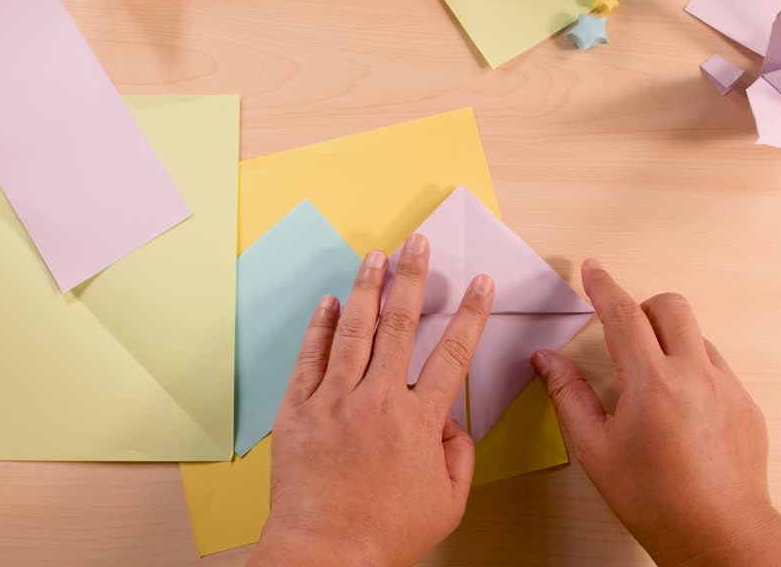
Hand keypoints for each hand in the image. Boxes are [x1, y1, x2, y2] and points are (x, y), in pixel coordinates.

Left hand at [248, 234, 494, 566]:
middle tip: (418, 244)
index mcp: (418, 421)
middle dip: (413, 278)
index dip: (472, 315)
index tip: (481, 284)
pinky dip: (320, 327)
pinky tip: (329, 302)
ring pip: (354, 331)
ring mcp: (334, 401)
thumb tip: (453, 423)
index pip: (453, 355)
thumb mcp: (448, 503)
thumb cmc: (386, 534)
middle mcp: (377, 400)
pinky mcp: (299, 410)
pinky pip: (311, 358)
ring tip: (375, 255)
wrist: (326, 553)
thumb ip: (459, 456)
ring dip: (367, 288)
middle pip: (401, 325)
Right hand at [534, 259, 780, 566]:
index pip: (624, 314)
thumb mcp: (595, 448)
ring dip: (669, 341)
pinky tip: (678, 409)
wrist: (719, 535)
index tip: (593, 270)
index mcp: (652, 383)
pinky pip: (716, 368)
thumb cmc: (656, 500)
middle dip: (643, 306)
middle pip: (671, 306)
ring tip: (650, 380)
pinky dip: (692, 370)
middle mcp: (695, 376)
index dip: (603, 287)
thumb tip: (548, 361)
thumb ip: (569, 395)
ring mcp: (726, 388)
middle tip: (624, 330)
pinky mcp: (745, 406)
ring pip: (696, 336)